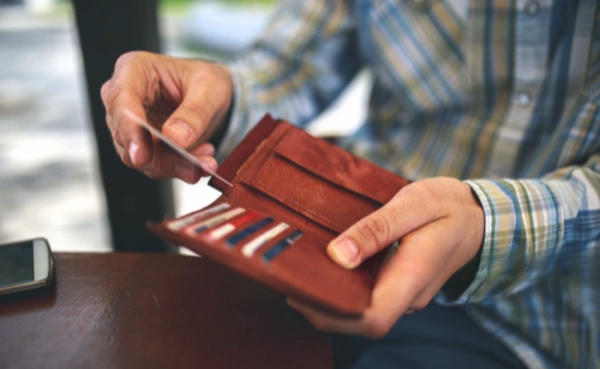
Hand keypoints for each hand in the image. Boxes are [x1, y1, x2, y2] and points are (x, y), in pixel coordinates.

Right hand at [101, 51, 233, 182]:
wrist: (211, 95)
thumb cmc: (205, 80)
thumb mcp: (210, 88)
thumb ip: (194, 112)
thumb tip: (174, 138)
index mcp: (133, 70)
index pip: (121, 102)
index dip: (129, 130)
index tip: (142, 156)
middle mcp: (123, 99)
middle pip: (128, 137)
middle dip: (161, 158)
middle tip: (193, 168)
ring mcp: (129, 126)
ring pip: (140, 158)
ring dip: (174, 166)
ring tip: (206, 163)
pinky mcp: (142, 146)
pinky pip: (154, 166)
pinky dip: (179, 168)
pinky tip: (202, 160)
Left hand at [287, 177, 483, 337]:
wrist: (478, 215)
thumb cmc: (446, 205)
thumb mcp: (412, 204)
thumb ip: (376, 229)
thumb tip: (337, 256)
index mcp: (413, 276)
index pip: (372, 318)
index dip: (331, 314)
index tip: (300, 291)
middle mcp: (408, 295)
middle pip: (359, 322)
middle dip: (320, 310)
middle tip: (288, 279)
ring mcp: (404, 294)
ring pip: (360, 314)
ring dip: (328, 301)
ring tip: (299, 273)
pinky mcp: (398, 287)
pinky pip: (366, 299)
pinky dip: (341, 291)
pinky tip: (322, 270)